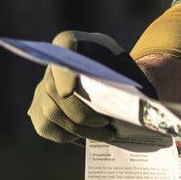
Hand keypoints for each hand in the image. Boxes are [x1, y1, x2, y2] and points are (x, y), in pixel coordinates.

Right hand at [28, 30, 167, 148]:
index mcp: (74, 42)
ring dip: (79, 130)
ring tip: (106, 135)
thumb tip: (142, 102)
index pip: (64, 46)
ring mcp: (42, 85)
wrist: (114, 80)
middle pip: (55, 90)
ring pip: (51, 112)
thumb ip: (131, 78)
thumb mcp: (129, 66)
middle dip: (82, 114)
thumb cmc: (122, 71)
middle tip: (107, 126)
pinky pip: (45, 126)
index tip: (69, 92)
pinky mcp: (38, 107)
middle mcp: (53, 62)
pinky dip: (65, 136)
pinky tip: (86, 137)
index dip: (63, 72)